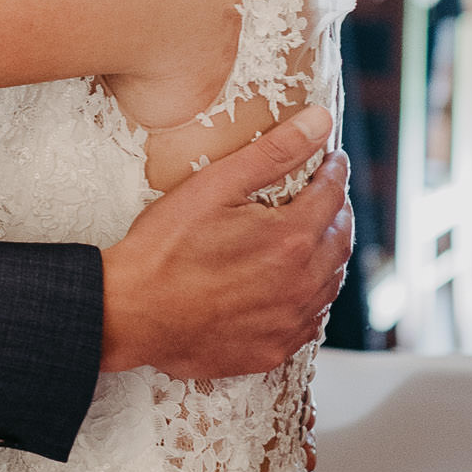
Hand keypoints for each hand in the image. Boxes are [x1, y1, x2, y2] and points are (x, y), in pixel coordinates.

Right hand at [99, 105, 351, 377]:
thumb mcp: (215, 186)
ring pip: (330, 284)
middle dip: (337, 213)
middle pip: (340, 241)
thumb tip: (319, 121)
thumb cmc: (164, 248)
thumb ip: (274, 152)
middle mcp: (302, 285)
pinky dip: (310, 299)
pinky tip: (293, 287)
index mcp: (292, 239)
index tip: (332, 161)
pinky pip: (310, 322)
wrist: (130, 313)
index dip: (334, 172)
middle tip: (327, 196)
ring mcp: (289, 323)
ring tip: (314, 238)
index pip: (332, 196)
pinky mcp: (272, 350)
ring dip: (328, 256)